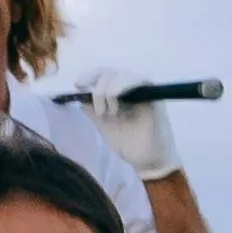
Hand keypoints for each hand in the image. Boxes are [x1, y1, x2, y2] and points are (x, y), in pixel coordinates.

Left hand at [77, 67, 182, 182]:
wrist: (148, 160)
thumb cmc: (128, 143)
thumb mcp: (103, 125)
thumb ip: (92, 110)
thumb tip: (79, 96)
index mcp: (117, 93)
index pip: (102, 74)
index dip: (89, 75)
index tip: (78, 85)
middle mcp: (129, 88)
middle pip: (109, 72)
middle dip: (98, 87)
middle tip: (100, 112)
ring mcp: (142, 89)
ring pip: (121, 74)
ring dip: (109, 89)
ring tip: (109, 113)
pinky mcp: (153, 93)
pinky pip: (139, 79)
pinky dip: (123, 84)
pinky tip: (114, 97)